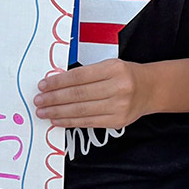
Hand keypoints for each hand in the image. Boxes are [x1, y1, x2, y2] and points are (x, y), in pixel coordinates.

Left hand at [34, 58, 148, 128]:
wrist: (150, 89)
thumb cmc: (125, 74)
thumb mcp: (109, 65)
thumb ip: (86, 74)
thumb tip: (56, 84)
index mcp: (114, 68)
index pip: (79, 76)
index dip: (58, 82)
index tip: (43, 85)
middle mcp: (118, 88)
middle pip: (78, 95)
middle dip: (54, 98)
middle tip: (38, 100)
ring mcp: (119, 106)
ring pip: (81, 110)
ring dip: (58, 112)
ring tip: (43, 112)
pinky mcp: (117, 121)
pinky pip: (89, 122)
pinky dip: (70, 122)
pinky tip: (58, 120)